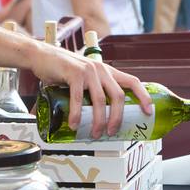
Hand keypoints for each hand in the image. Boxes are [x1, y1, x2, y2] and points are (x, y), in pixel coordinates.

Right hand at [29, 43, 152, 136]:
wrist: (41, 56)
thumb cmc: (63, 70)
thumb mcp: (84, 78)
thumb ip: (92, 91)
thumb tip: (99, 117)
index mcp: (107, 71)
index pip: (132, 82)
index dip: (144, 96)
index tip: (148, 111)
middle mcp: (101, 70)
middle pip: (118, 96)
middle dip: (117, 117)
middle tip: (112, 132)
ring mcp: (88, 71)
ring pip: (100, 100)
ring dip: (98, 120)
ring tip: (94, 133)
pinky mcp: (73, 73)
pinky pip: (78, 98)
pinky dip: (76, 114)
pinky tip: (73, 124)